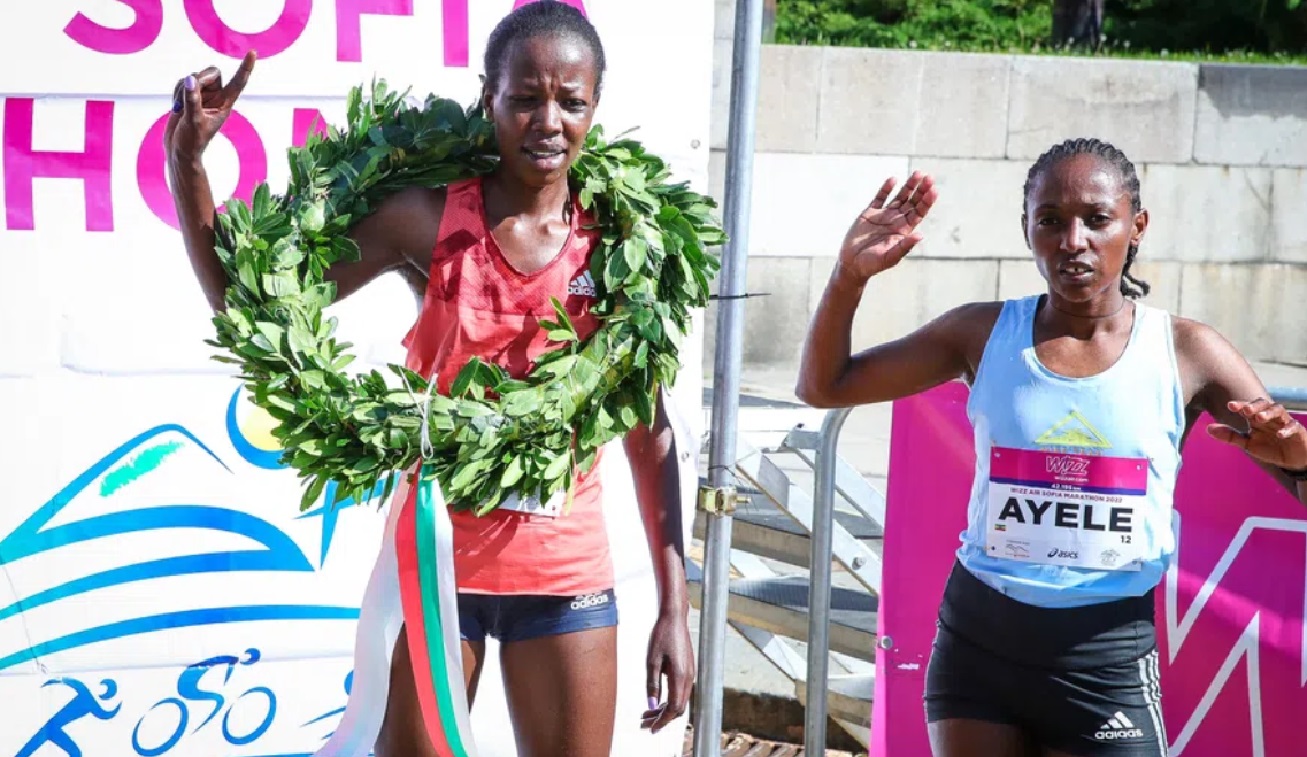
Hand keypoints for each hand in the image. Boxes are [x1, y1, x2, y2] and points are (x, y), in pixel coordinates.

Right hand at [164, 51, 256, 162]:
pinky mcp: (190, 96)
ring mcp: (203, 96)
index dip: (245, 68)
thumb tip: (191, 79)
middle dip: (199, 79)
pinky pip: (183, 82)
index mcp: (225, 104)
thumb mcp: (193, 121)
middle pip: (212, 72)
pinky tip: (177, 107)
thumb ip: (192, 99)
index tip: (252, 53)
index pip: (238, 82)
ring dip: (183, 89)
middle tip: (189, 94)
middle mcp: (216, 97)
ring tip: (181, 108)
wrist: (179, 151)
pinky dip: (177, 92)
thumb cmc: (192, 142)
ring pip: (194, 77)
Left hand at [641, 610, 693, 733]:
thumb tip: (651, 705)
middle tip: (645, 722)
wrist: (674, 618)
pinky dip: (670, 700)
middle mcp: (688, 678)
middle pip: (679, 708)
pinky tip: (658, 699)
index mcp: (680, 677)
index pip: (674, 708)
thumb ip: (652, 684)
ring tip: (647, 713)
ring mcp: (690, 674)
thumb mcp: (652, 661)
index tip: (651, 727)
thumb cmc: (662, 636)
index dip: (662, 720)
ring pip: (681, 701)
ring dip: (666, 709)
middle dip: (663, 718)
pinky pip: (681, 692)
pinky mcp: (688, 669)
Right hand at [835, 171, 937, 284]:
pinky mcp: (869, 213)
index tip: (932, 190)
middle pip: (912, 202)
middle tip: (928, 177)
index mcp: (904, 230)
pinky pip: (880, 197)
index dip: (926, 202)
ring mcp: (883, 216)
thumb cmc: (872, 264)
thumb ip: (904, 247)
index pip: (919, 212)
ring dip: (908, 186)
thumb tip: (920, 236)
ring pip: (899, 197)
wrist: (851, 264)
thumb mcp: (890, 258)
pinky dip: (886, 188)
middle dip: (921, 190)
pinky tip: (893, 180)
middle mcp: (896, 221)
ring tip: (917, 174)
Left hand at [1207, 398, 1306, 470]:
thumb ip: (1230, 436)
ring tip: (1260, 418)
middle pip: (1264, 404)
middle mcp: (1270, 417)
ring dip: (1269, 413)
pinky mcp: (1298, 431)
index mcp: (1256, 418)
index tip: (1230, 405)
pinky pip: (1293, 427)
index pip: (1247, 408)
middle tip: (1246, 410)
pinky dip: (1287, 429)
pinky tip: (1280, 434)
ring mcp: (1285, 422)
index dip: (1240, 405)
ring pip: (1279, 411)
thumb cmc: (1270, 448)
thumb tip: (1208, 428)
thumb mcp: (1248, 444)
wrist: (1293, 460)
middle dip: (1255, 405)